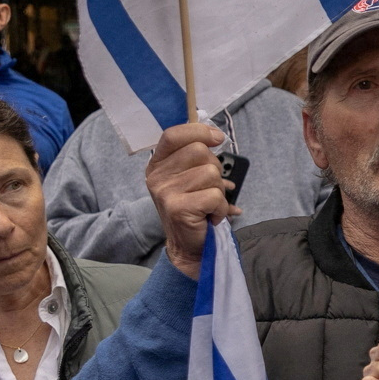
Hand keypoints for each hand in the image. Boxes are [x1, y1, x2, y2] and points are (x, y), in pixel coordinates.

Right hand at [146, 119, 237, 277]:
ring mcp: (165, 192)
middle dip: (215, 169)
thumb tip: (217, 136)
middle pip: (199, 151)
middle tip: (209, 189)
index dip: (198, 131)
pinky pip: (215, 196)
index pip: (174, 135)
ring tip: (208, 205)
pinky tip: (210, 216)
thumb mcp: (189, 178)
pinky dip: (221, 208)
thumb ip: (196, 156)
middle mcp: (157, 177)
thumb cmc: (193, 210)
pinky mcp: (178, 209)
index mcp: (157, 165)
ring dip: (219, 191)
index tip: (217, 138)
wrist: (188, 248)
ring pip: (211, 174)